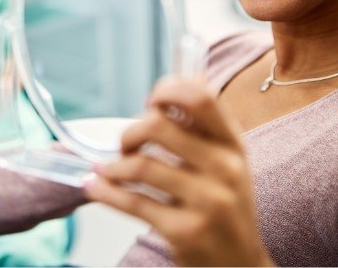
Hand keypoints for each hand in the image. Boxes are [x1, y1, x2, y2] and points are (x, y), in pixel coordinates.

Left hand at [83, 78, 273, 266]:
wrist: (241, 261)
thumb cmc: (228, 203)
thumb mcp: (228, 159)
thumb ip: (204, 127)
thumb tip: (174, 86)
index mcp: (233, 142)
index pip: (200, 97)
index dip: (168, 89)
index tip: (153, 100)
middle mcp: (224, 167)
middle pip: (160, 125)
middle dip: (131, 131)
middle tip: (127, 143)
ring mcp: (206, 200)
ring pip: (141, 165)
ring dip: (115, 166)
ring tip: (111, 169)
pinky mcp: (184, 231)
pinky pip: (133, 203)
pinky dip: (105, 192)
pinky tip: (96, 187)